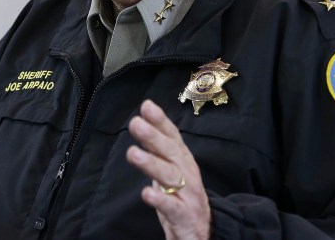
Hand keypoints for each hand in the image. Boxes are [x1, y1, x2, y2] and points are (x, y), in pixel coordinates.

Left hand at [126, 99, 210, 239]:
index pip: (172, 136)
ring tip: (133, 154)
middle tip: (136, 124)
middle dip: (153, 137)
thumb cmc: (181, 194)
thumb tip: (141, 120)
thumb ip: (156, 146)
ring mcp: (188, 194)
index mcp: (182, 159)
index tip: (147, 106)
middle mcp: (187, 172)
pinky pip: (172, 207)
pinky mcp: (185, 216)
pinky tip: (146, 193)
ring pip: (170, 176)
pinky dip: (159, 200)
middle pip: (170, 152)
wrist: (202, 230)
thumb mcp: (169, 167)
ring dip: (152, 164)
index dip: (160, 121)